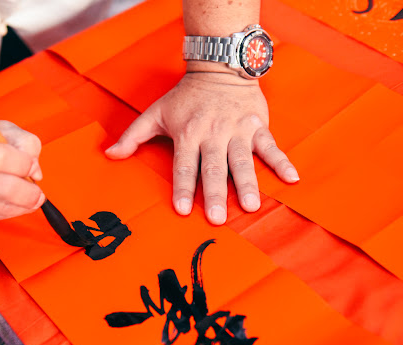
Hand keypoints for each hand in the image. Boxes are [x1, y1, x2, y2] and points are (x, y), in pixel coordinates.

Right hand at [0, 117, 44, 223]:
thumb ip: (19, 140)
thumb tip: (35, 170)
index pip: (0, 156)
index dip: (25, 164)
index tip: (31, 165)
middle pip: (3, 188)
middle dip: (29, 193)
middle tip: (37, 192)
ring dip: (21, 206)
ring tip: (26, 197)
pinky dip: (6, 211)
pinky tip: (8, 202)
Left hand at [105, 71, 298, 224]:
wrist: (218, 67)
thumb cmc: (184, 96)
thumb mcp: (155, 113)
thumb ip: (133, 136)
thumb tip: (110, 155)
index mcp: (187, 134)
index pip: (184, 166)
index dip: (182, 188)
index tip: (182, 210)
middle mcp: (213, 134)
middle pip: (213, 168)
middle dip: (214, 194)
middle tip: (217, 218)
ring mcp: (237, 130)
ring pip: (242, 161)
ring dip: (246, 184)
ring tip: (250, 206)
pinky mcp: (257, 126)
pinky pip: (271, 146)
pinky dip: (282, 162)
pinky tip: (292, 179)